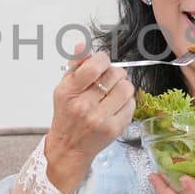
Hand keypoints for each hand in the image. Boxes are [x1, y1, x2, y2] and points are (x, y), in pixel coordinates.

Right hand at [44, 42, 135, 193]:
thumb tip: (83, 45)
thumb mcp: (63, 88)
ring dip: (123, 86)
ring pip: (127, 89)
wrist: (69, 148)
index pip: (95, 66)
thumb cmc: (66, 116)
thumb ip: (75, 65)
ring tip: (114, 91)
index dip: (103, 60)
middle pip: (115, 75)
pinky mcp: (114, 129)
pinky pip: (131, 105)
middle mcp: (84, 106)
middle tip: (109, 79)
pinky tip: (116, 105)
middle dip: (115, 73)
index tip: (102, 63)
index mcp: (69, 92)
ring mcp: (100, 119)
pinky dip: (127, 102)